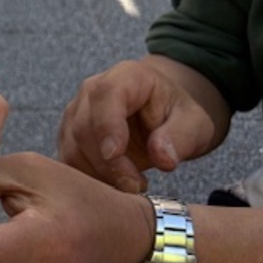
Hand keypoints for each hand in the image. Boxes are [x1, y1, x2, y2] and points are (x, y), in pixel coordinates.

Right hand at [58, 57, 222, 192]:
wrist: (157, 117)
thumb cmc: (174, 115)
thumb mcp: (194, 123)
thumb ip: (181, 137)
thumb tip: (163, 158)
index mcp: (126, 77)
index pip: (105, 95)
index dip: (107, 126)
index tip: (115, 154)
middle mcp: (91, 91)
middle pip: (84, 128)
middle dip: (108, 163)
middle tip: (135, 185)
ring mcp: (75, 114)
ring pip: (72, 149)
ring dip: (98, 174)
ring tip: (130, 185)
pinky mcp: (68, 138)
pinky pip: (69, 162)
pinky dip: (88, 179)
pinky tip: (114, 184)